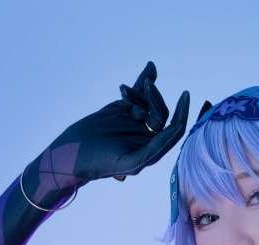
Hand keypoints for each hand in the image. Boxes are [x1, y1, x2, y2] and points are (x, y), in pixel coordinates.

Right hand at [23, 61, 189, 202]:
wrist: (73, 152)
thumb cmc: (101, 163)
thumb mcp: (131, 160)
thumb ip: (154, 149)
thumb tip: (174, 131)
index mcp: (153, 150)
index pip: (174, 130)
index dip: (182, 113)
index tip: (185, 96)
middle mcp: (147, 135)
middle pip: (160, 112)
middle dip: (155, 98)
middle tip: (146, 87)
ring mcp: (135, 121)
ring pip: (148, 101)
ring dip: (140, 92)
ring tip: (124, 91)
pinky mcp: (123, 109)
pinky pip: (137, 93)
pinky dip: (144, 80)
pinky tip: (151, 67)